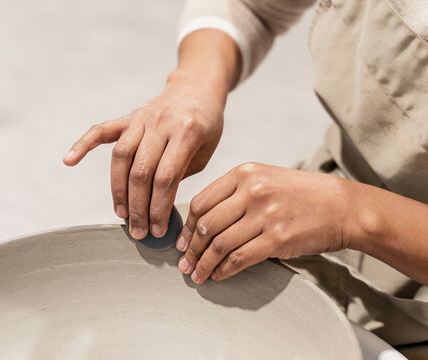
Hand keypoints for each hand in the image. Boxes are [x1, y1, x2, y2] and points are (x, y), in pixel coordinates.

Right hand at [63, 74, 224, 238]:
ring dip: (118, 190)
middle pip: (141, 172)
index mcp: (187, 132)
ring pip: (121, 157)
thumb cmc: (205, 126)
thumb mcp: (205, 151)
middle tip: (139, 231)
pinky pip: (101, 130)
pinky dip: (83, 145)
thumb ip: (181, 175)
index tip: (157, 230)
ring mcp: (141, 119)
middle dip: (138, 207)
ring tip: (122, 214)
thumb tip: (159, 210)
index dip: (158, 208)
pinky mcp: (127, 117)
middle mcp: (161, 123)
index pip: (166, 178)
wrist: (196, 89)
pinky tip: (69, 161)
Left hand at [176, 162, 358, 283]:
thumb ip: (235, 193)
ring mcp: (265, 215)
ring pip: (220, 244)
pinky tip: (218, 275)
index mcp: (245, 172)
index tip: (182, 241)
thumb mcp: (266, 178)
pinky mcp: (277, 239)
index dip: (187, 227)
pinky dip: (224, 270)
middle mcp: (252, 191)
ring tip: (197, 275)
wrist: (344, 206)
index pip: (201, 202)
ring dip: (204, 264)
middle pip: (207, 225)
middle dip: (191, 249)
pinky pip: (240, 258)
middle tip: (185, 263)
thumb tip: (203, 221)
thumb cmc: (303, 194)